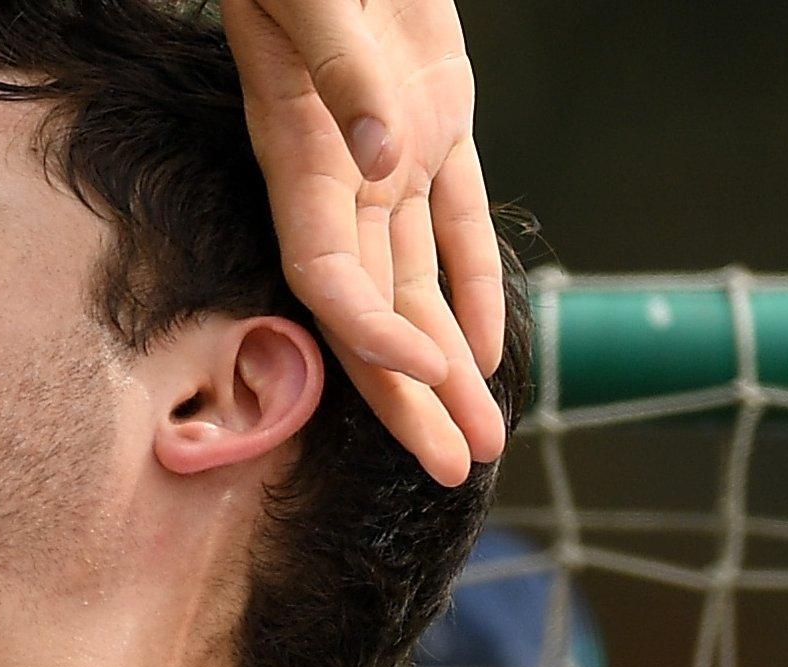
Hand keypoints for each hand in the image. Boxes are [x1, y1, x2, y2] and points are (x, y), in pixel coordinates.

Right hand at [225, 0, 505, 485]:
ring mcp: (385, 153)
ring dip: (448, 366)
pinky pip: (455, 220)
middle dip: (411, 396)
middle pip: (374, 311)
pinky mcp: (431, 118)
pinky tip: (484, 351)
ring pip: (418, 283)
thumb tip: (385, 162)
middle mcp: (339, 174)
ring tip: (483, 438)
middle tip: (453, 469)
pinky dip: (471, 284)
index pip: (327, 276)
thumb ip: (342, 77)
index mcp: (302, 154)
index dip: (368, 336)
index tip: (421, 377)